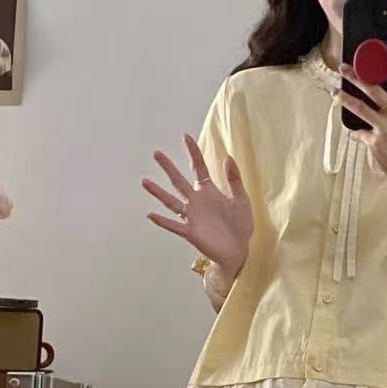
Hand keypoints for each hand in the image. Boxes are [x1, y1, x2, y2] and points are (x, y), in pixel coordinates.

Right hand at [143, 135, 251, 276]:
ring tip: (144, 181)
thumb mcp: (241, 200)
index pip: (198, 168)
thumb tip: (228, 157)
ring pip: (171, 201)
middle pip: (179, 181)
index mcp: (209, 192)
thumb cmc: (240, 226)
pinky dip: (162, 221)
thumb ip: (234, 180)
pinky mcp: (190, 232)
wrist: (238, 251)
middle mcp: (196, 202)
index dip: (193, 152)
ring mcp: (192, 217)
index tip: (185, 136)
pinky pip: (174, 225)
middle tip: (156, 153)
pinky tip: (150, 214)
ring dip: (158, 192)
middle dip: (168, 167)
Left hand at [333, 34, 386, 190]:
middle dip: (355, 76)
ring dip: (345, 99)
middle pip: (374, 88)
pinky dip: (357, 133)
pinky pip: (359, 132)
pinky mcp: (375, 142)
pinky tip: (354, 133)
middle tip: (343, 68)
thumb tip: (381, 88)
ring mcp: (386, 127)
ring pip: (360, 108)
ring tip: (334, 93)